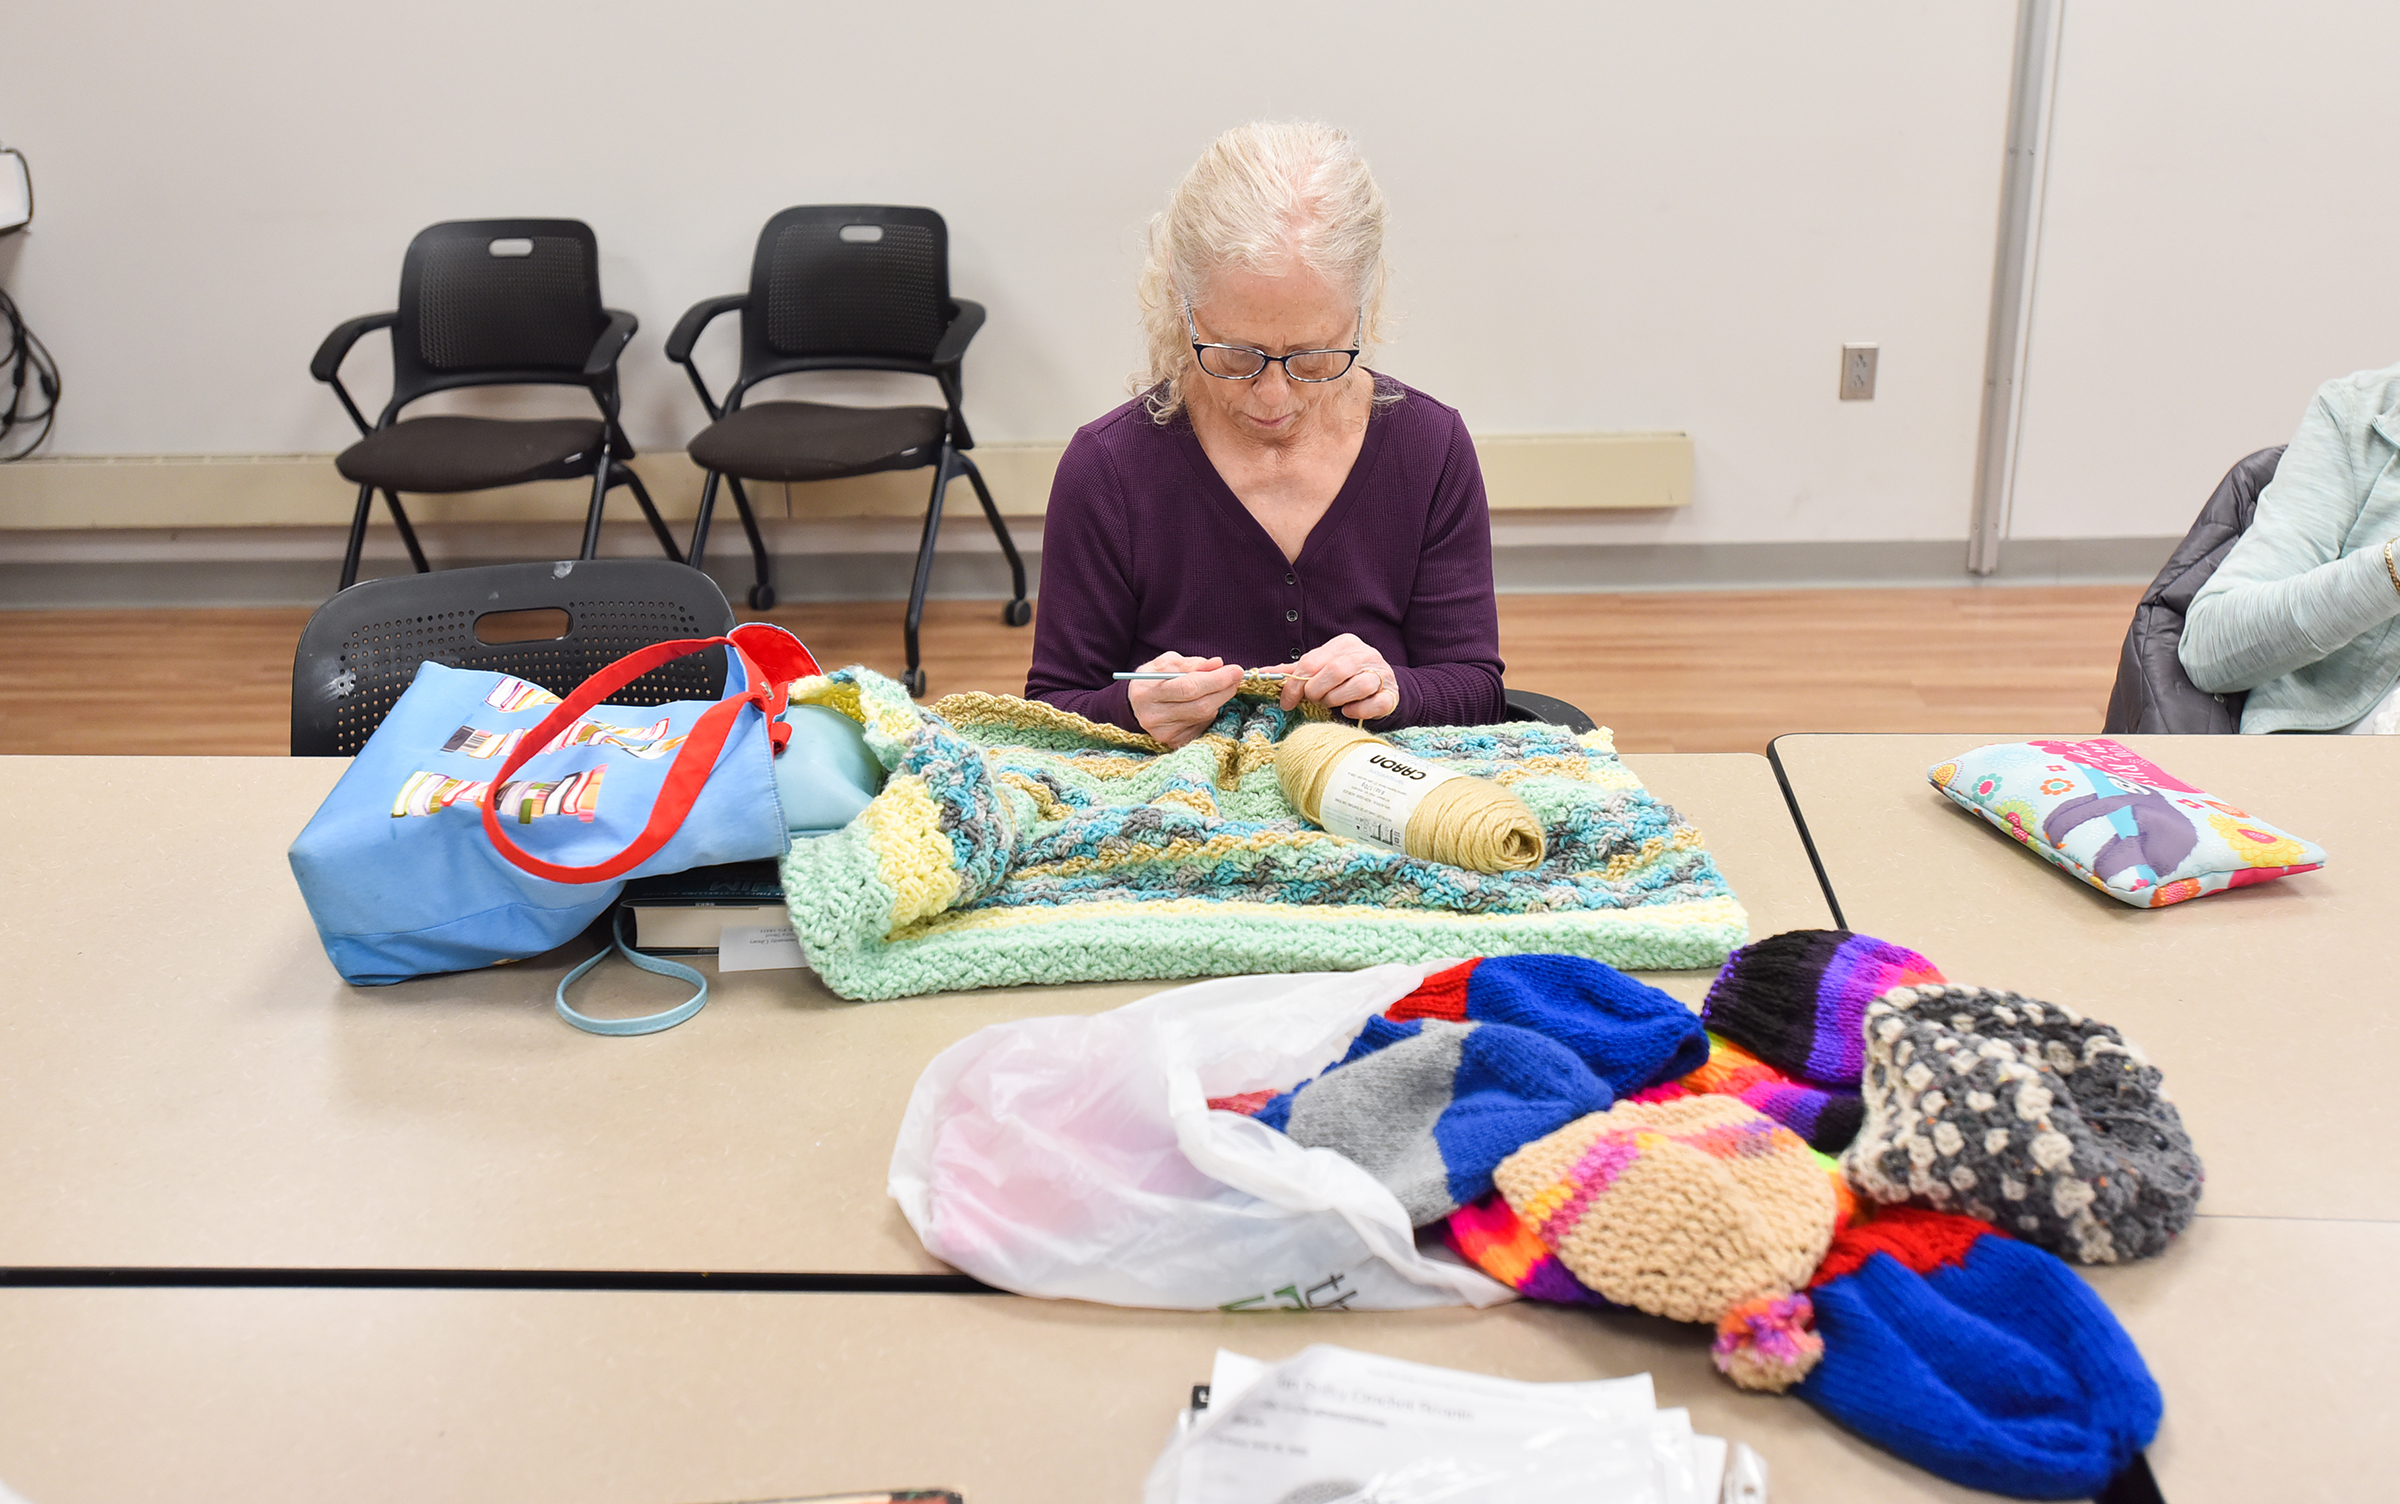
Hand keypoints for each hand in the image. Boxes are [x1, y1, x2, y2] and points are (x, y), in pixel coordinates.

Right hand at [1126, 652, 1244, 748]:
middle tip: (1236, 677)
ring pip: (1204, 716)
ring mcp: (1164, 732)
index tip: (1236, 670)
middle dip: (1224, 689)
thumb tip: (1218, 664)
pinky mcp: (1174, 742)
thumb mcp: (1167, 664)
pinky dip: (1210, 713)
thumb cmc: (1153, 680)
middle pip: (1200, 706)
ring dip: (1218, 700)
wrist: (1136, 705)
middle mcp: (1154, 716)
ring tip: (1219, 686)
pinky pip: (1202, 726)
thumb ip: (1192, 664)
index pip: (1189, 687)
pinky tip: (1206, 703)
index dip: (1216, 679)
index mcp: (1147, 692)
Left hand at [1271, 634, 1398, 722]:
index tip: (1287, 701)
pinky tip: (1348, 711)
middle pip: (1336, 670)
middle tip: (1314, 700)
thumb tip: (1260, 673)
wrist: (1381, 688)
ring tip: (1331, 705)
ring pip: (1359, 684)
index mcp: (1344, 644)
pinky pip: (1376, 702)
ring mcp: (1381, 674)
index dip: (1295, 684)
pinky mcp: (1391, 694)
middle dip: (1318, 691)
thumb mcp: (1319, 670)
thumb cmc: (1344, 679)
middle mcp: (1365, 654)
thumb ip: (1293, 671)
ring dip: (1337, 699)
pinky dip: (1358, 710)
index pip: (1312, 661)